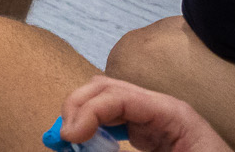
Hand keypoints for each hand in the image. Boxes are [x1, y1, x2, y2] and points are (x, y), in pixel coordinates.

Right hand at [59, 75, 233, 151]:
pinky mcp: (150, 134)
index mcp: (171, 111)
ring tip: (71, 140)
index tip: (69, 137)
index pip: (117, 94)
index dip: (86, 110)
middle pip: (105, 88)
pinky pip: (114, 119)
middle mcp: (160, 107)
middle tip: (63, 138)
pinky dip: (94, 126)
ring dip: (82, 114)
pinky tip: (87, 141)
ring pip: (105, 100)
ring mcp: (154, 118)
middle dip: (77, 107)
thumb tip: (83, 146)